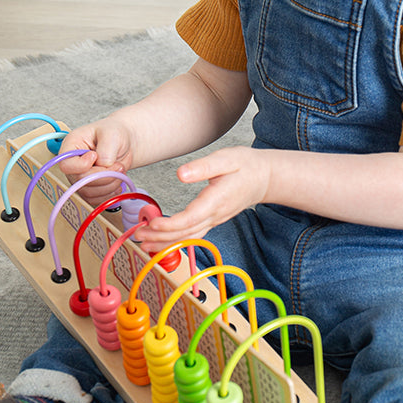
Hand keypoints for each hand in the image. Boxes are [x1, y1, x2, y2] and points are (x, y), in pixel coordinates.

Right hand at [56, 121, 136, 204]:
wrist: (124, 143)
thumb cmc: (114, 133)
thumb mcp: (112, 134)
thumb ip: (106, 149)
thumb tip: (102, 164)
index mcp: (71, 146)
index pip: (66, 165)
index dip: (82, 165)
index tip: (96, 156)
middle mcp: (72, 165)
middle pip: (80, 181)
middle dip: (104, 175)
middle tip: (118, 166)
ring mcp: (79, 178)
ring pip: (89, 192)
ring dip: (110, 184)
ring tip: (120, 170)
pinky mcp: (89, 189)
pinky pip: (95, 199)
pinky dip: (110, 193)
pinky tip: (118, 182)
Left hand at [134, 146, 270, 245]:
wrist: (265, 178)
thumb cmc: (246, 166)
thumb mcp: (226, 158)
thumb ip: (203, 167)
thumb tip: (180, 174)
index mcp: (216, 200)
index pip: (190, 218)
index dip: (170, 224)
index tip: (152, 223)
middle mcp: (215, 215)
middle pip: (186, 232)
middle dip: (160, 236)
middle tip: (138, 235)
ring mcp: (215, 220)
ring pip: (189, 237)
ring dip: (166, 243)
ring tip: (144, 243)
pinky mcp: (213, 220)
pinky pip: (193, 235)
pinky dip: (176, 240)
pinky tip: (162, 241)